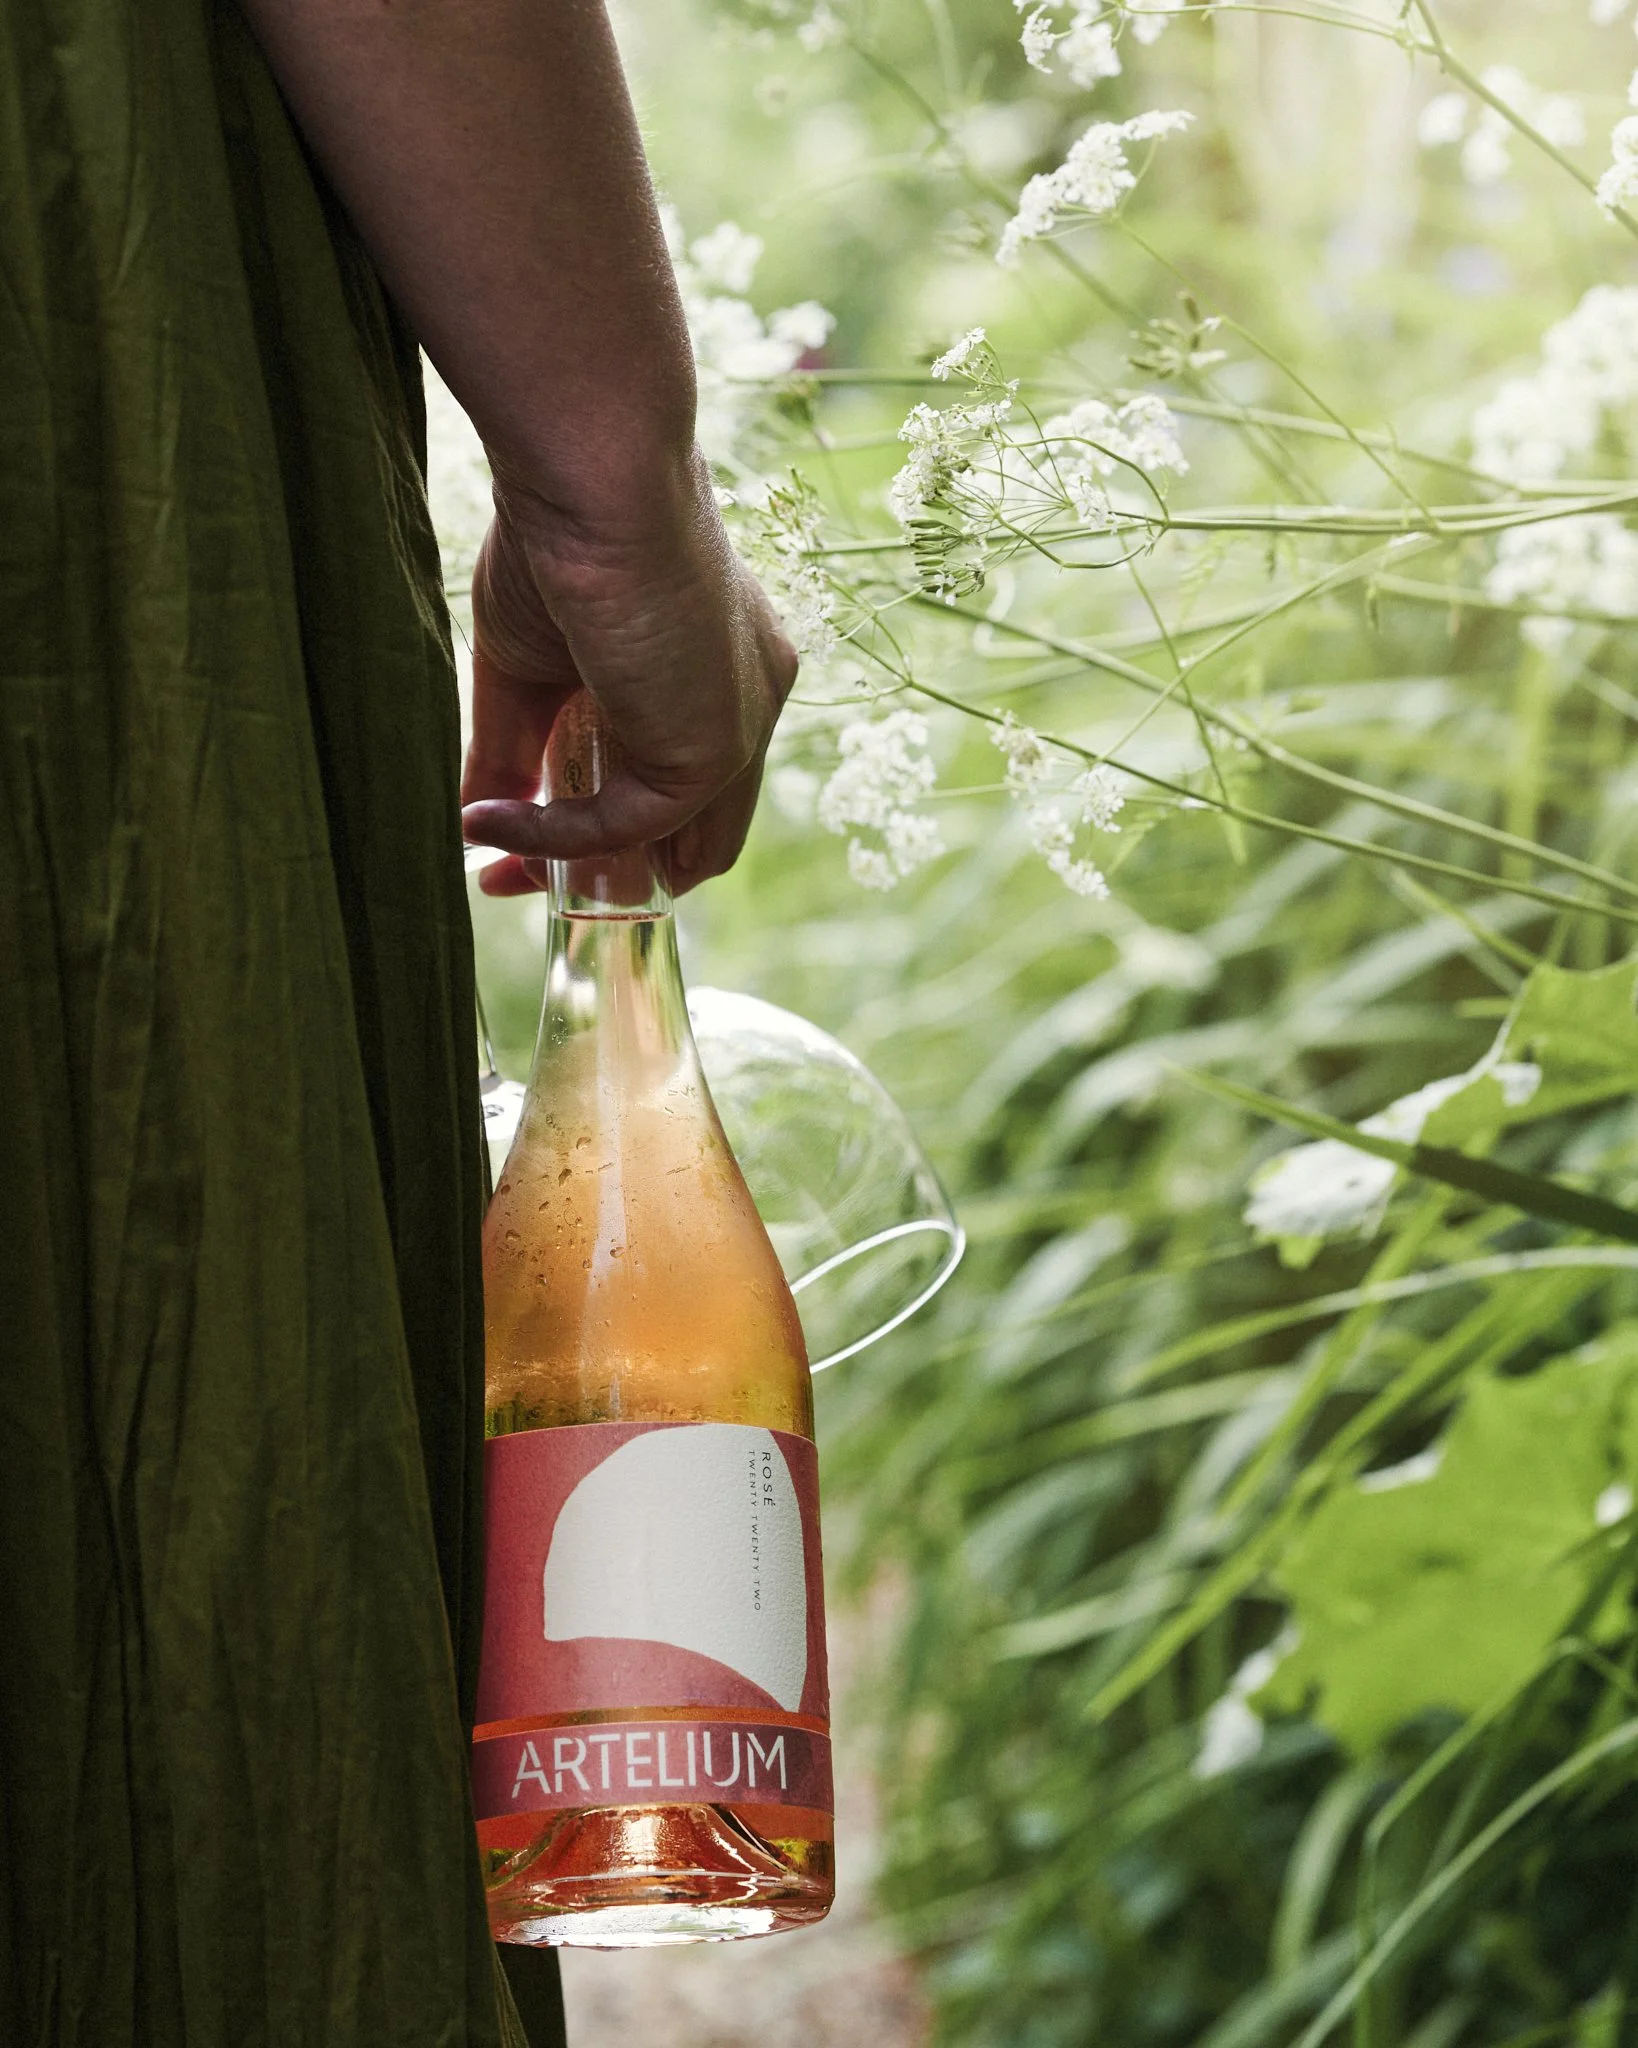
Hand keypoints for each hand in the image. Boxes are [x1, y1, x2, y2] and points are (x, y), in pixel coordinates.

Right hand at [459, 454, 797, 896]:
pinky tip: (496, 824)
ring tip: (503, 870)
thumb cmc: (562, 534)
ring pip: (678, 846)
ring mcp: (745, 727)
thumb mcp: (532, 664)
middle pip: (699, 834)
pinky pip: (630, 827)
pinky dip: (559, 838)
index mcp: (725, 667)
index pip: (688, 782)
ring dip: (588, 871)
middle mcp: (753, 699)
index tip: (523, 837)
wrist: (592, 474)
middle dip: (607, 872)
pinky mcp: (715, 750)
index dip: (613, 827)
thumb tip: (481, 819)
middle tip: (512, 878)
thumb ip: (518, 748)